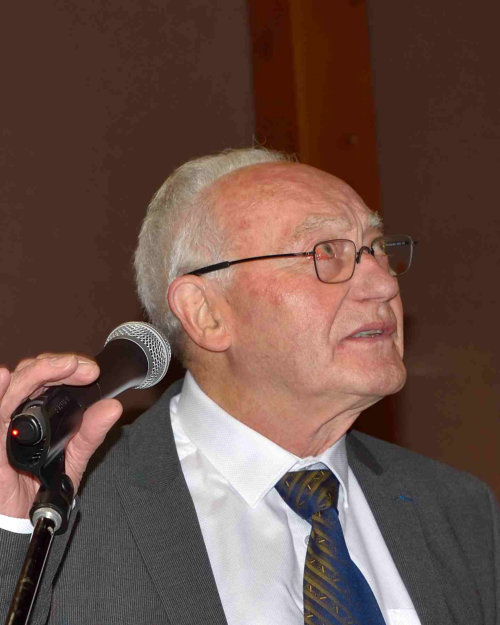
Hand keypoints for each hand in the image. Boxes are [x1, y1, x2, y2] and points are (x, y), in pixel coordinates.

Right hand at [0, 354, 122, 518]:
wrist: (27, 517)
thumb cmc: (44, 485)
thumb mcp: (74, 455)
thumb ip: (91, 432)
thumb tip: (112, 407)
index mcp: (36, 411)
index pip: (45, 376)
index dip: (65, 366)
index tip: (91, 370)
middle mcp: (16, 413)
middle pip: (27, 374)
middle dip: (55, 364)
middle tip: (81, 368)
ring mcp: (3, 425)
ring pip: (12, 387)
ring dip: (37, 372)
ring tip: (62, 366)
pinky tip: (5, 377)